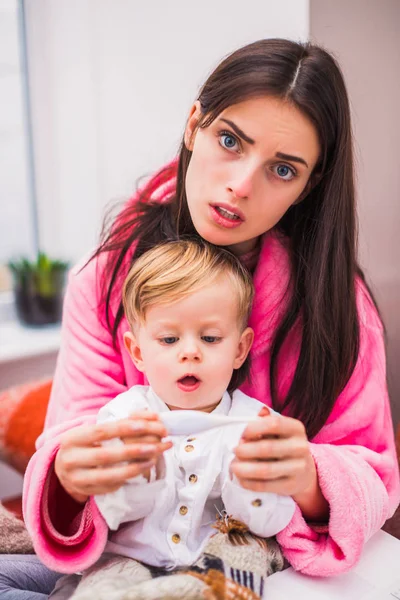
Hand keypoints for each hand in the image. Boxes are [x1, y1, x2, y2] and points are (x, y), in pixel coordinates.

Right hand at [55, 412, 171, 503]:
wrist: (62, 467)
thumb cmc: (85, 443)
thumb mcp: (92, 431)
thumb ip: (118, 424)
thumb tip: (150, 417)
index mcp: (72, 438)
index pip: (101, 431)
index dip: (124, 428)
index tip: (146, 425)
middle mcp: (71, 459)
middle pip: (106, 455)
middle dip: (134, 450)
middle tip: (156, 445)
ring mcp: (76, 479)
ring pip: (108, 476)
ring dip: (134, 468)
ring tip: (153, 460)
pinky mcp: (84, 492)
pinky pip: (109, 488)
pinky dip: (126, 480)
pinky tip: (139, 471)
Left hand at [231, 407, 329, 520]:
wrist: (303, 470)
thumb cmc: (282, 444)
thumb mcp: (278, 431)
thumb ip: (262, 424)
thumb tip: (242, 424)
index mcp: (296, 428)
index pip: (274, 424)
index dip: (254, 428)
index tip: (240, 433)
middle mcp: (301, 447)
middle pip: (268, 448)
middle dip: (246, 450)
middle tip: (234, 450)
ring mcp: (299, 468)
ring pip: (266, 470)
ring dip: (245, 468)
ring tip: (233, 466)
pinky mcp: (292, 485)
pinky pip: (266, 485)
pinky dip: (249, 482)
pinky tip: (240, 478)